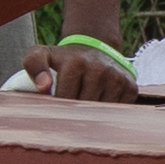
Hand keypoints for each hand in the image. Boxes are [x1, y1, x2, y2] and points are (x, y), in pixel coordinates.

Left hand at [20, 40, 142, 104]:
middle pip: (83, 109)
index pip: (64, 101)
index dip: (58, 109)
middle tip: (70, 111)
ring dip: (92, 116)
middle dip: (74, 114)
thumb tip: (44, 87)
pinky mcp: (131, 87)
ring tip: (84, 107)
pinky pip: (118, 112)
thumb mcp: (42, 54)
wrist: (94, 47)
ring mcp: (118, 78)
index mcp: (76, 63)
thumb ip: (33, 65)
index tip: (56, 108)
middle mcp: (100, 69)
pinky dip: (108, 114)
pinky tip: (101, 105)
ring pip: (101, 114)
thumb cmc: (64, 58)